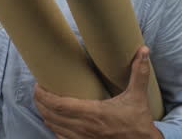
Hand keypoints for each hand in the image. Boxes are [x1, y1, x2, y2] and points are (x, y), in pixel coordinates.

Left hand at [33, 46, 163, 138]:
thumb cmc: (138, 121)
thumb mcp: (138, 96)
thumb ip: (139, 73)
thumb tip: (143, 51)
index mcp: (94, 113)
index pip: (60, 105)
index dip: (44, 96)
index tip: (38, 85)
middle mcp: (84, 128)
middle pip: (51, 115)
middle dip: (40, 103)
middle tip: (38, 90)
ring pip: (54, 127)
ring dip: (45, 114)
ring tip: (43, 102)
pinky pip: (61, 138)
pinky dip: (54, 128)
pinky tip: (54, 120)